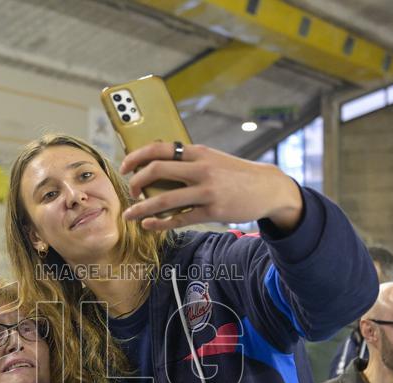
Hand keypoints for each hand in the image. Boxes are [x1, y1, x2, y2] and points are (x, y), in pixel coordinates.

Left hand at [120, 142, 302, 232]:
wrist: (268, 187)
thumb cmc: (235, 174)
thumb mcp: (212, 159)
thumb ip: (188, 161)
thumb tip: (156, 166)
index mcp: (198, 152)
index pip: (158, 148)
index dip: (136, 156)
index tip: (124, 166)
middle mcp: (200, 169)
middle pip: (156, 170)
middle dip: (135, 182)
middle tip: (130, 191)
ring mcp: (206, 191)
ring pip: (164, 199)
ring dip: (141, 208)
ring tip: (130, 215)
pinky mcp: (212, 211)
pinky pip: (179, 219)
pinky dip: (160, 223)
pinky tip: (150, 225)